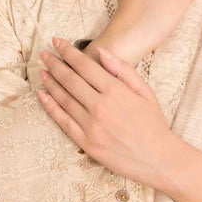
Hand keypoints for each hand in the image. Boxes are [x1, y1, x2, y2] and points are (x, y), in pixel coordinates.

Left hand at [38, 37, 176, 189]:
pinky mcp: (87, 143)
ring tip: (42, 72)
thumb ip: (123, 70)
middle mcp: (100, 107)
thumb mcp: (145, 92)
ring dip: (50, 83)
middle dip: (54, 64)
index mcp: (115, 91)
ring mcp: (91, 126)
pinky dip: (51, 107)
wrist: (158, 159)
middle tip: (44, 54)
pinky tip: (43, 96)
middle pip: (70, 80)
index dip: (68, 52)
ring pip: (64, 99)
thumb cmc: (154, 125)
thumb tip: (101, 52)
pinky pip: (64, 122)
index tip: (57, 42)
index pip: (85, 66)